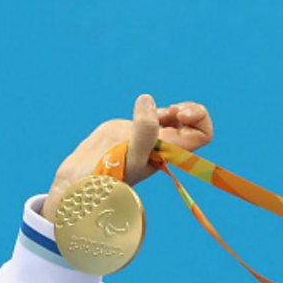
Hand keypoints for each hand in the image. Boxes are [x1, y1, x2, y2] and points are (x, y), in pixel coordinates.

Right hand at [41, 94, 213, 220]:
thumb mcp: (130, 154)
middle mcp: (164, 145)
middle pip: (194, 123)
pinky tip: (141, 110)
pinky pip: (152, 116)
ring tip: (155, 114)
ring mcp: (148, 138)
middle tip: (172, 110)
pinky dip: (151, 108)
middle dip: (188, 109)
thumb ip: (144, 130)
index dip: (199, 119)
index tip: (180, 114)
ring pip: (176, 119)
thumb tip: (148, 101)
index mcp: (171, 151)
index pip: (202, 135)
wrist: (80, 181)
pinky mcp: (131, 131)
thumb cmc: (109, 175)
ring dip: (170, 109)